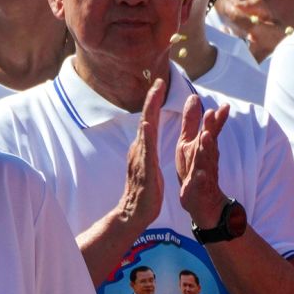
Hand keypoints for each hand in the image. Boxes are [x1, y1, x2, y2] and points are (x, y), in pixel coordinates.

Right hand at [116, 78, 165, 227]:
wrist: (134, 213)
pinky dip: (146, 135)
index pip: (148, 119)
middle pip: (145, 118)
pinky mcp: (144, 168)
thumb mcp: (147, 164)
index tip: (159, 84)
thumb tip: (144, 135)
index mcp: (142, 147)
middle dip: (151, 99)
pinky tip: (147, 124)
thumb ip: (146, 148)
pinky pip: (145, 149)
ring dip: (149, 110)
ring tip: (154, 94)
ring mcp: (140, 157)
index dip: (153, 102)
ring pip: (145, 129)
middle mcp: (139, 148)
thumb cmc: (144, 191)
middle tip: (158, 80)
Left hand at [176, 93, 230, 227]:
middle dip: (212, 128)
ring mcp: (203, 173)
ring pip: (206, 160)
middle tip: (212, 114)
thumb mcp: (190, 142)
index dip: (217, 120)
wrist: (200, 200)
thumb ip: (192, 122)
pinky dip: (200, 178)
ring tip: (206, 136)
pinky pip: (199, 183)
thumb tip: (193, 97)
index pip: (212, 131)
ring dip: (207, 148)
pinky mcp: (197, 189)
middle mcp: (207, 158)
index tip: (223, 106)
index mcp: (204, 147)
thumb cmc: (193, 167)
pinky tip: (199, 174)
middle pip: (210, 142)